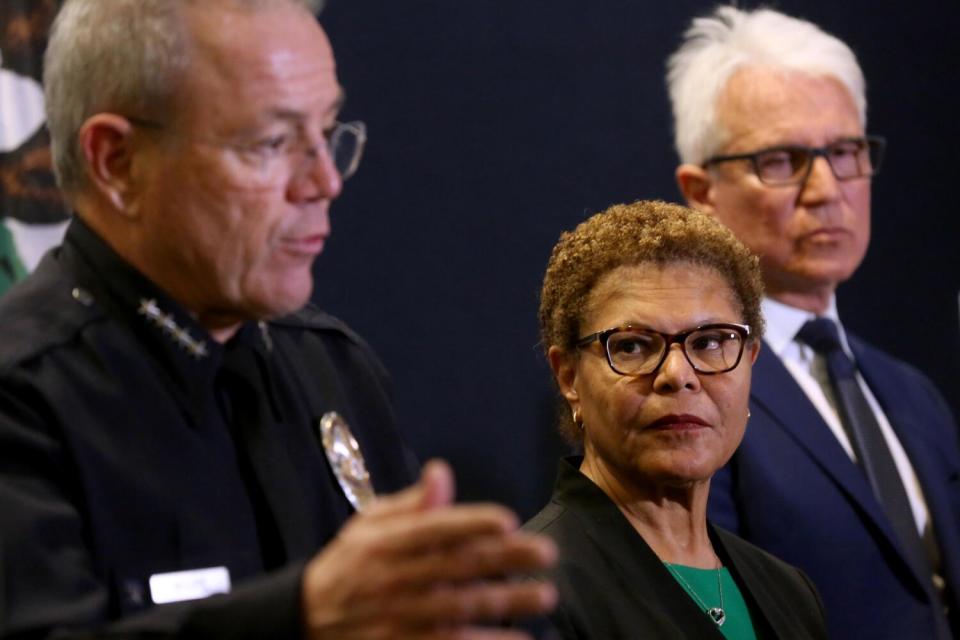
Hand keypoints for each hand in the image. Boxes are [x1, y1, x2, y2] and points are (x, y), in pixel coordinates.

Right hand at [301, 459, 556, 638]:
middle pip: (455, 568)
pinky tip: (518, 638)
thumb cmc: (349, 564)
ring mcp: (399, 618)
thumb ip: (410, 502)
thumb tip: (442, 470)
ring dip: (505, 603)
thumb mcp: (368, 524)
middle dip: (505, 560)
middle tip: (547, 552)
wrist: (306, 619)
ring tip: (545, 594)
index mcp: (385, 542)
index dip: (471, 524)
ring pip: (459, 609)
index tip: (508, 518)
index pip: (434, 529)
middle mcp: (393, 578)